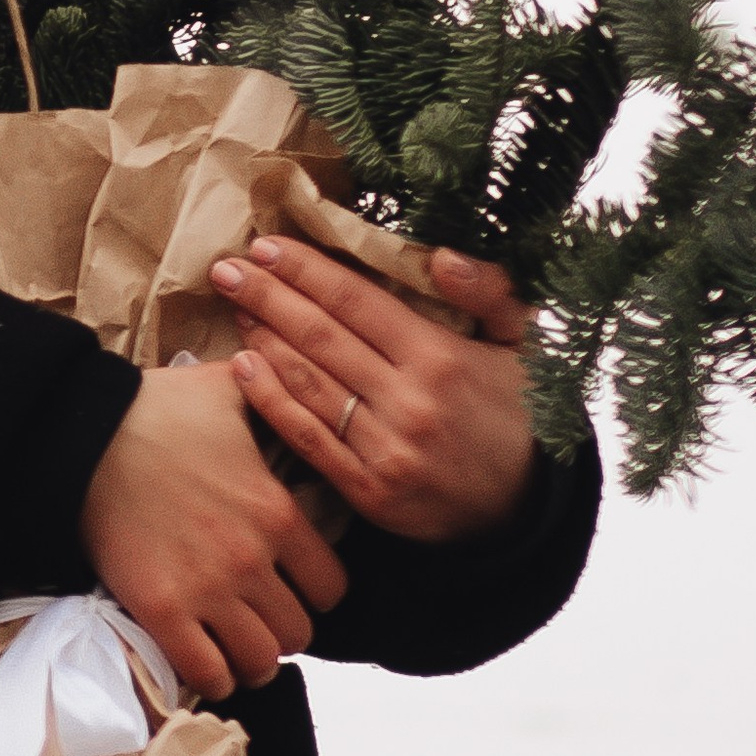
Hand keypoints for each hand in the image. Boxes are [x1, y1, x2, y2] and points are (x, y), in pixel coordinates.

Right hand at [79, 361, 345, 699]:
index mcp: (278, 512)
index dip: (316, 592)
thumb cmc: (154, 408)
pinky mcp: (160, 610)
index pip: (332, 587)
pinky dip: (212, 675)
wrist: (83, 435)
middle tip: (259, 616)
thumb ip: (271, 393)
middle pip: (299, 632)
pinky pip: (207, 673)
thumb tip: (290, 374)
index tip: (294, 586)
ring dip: (250, 659)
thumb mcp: (226, 389)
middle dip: (283, 628)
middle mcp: (252, 560)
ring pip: (260, 661)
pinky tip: (204, 657)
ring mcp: (207, 590)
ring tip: (234, 645)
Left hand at [213, 239, 537, 543]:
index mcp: (441, 358)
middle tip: (227, 268)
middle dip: (267, 295)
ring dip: (263, 338)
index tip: (267, 245)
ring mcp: (385, 449)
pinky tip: (243, 367)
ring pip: (307, 382)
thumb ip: (489, 293)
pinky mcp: (368, 491)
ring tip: (235, 305)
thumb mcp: (522, 345)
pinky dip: (270, 400)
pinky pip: (307, 438)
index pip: (355, 301)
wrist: (527, 509)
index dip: (306, 270)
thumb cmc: (518, 413)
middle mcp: (409, 402)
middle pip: (320, 336)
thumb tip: (440, 256)